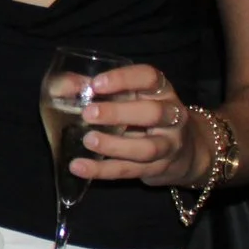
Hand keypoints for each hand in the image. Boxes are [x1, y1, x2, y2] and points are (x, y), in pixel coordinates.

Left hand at [74, 65, 206, 187]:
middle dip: (119, 113)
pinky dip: (103, 170)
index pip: (149, 78)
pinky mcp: (158, 169)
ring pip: (147, 148)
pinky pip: (130, 171)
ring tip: (88, 140)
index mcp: (161, 91)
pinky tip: (79, 167)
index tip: (96, 84)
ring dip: (114, 145)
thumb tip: (62, 87)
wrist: (186, 151)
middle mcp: (171, 116)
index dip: (124, 79)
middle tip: (88, 113)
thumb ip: (97, 89)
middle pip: (152, 113)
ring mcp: (168, 145)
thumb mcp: (131, 97)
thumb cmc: (144, 115)